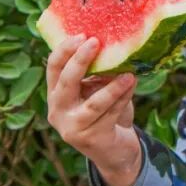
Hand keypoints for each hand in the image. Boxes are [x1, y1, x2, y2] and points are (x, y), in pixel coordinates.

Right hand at [46, 35, 141, 185]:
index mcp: (56, 94)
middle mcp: (58, 111)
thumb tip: (109, 43)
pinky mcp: (91, 139)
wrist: (115, 151)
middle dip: (79, 60)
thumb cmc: (105, 113)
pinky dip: (123, 98)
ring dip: (112, 86)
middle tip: (95, 42)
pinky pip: (110, 114)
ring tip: (128, 73)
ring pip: (93, 103)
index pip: (53, 68)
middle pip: (65, 82)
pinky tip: (132, 83)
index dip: (65, 50)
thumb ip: (96, 74)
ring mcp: (72, 128)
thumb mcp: (96, 90)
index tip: (82, 34)